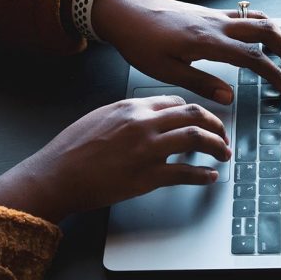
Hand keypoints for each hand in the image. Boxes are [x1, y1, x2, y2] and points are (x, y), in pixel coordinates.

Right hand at [0, 95, 230, 222]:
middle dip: (215, 124)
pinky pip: (185, 173)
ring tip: (224, 153)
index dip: (195, 112)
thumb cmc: (72, 147)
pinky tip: (209, 177)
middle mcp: (144, 123)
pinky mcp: (147, 177)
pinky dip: (202, 175)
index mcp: (133, 107)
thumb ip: (129, 113)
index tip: (202, 121)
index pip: (176, 102)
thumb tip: (151, 116)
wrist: (56, 174)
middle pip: (194, 115)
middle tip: (223, 135)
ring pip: (196, 138)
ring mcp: (147, 149)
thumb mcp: (101, 116)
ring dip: (217, 146)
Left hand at [91, 0, 280, 103]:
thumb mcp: (166, 71)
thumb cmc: (140, 42)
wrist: (125, 12)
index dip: (274, 73)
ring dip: (278, 36)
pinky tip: (260, 40)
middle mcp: (216, 24)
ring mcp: (214, 15)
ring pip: (258, 19)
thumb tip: (230, 96)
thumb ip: (201, 83)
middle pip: (266, 30)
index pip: (253, 57)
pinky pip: (244, 15)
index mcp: (207, 41)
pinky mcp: (209, 13)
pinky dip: (261, 27)